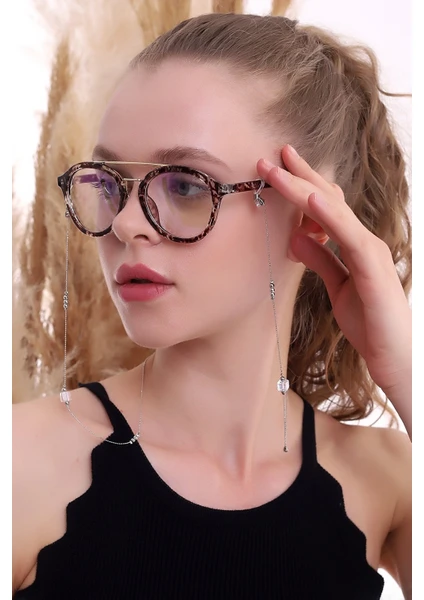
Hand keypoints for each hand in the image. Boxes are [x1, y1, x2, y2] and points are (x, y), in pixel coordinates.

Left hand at [257, 145, 410, 430]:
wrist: (395, 356)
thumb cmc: (370, 322)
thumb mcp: (336, 286)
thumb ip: (319, 260)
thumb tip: (295, 236)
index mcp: (354, 244)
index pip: (325, 207)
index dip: (302, 185)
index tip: (278, 167)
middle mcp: (363, 241)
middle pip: (329, 200)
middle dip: (300, 175)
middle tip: (273, 154)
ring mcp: (371, 252)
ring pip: (335, 211)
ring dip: (305, 188)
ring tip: (281, 167)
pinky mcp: (374, 268)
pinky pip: (349, 238)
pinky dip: (329, 217)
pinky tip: (310, 201)